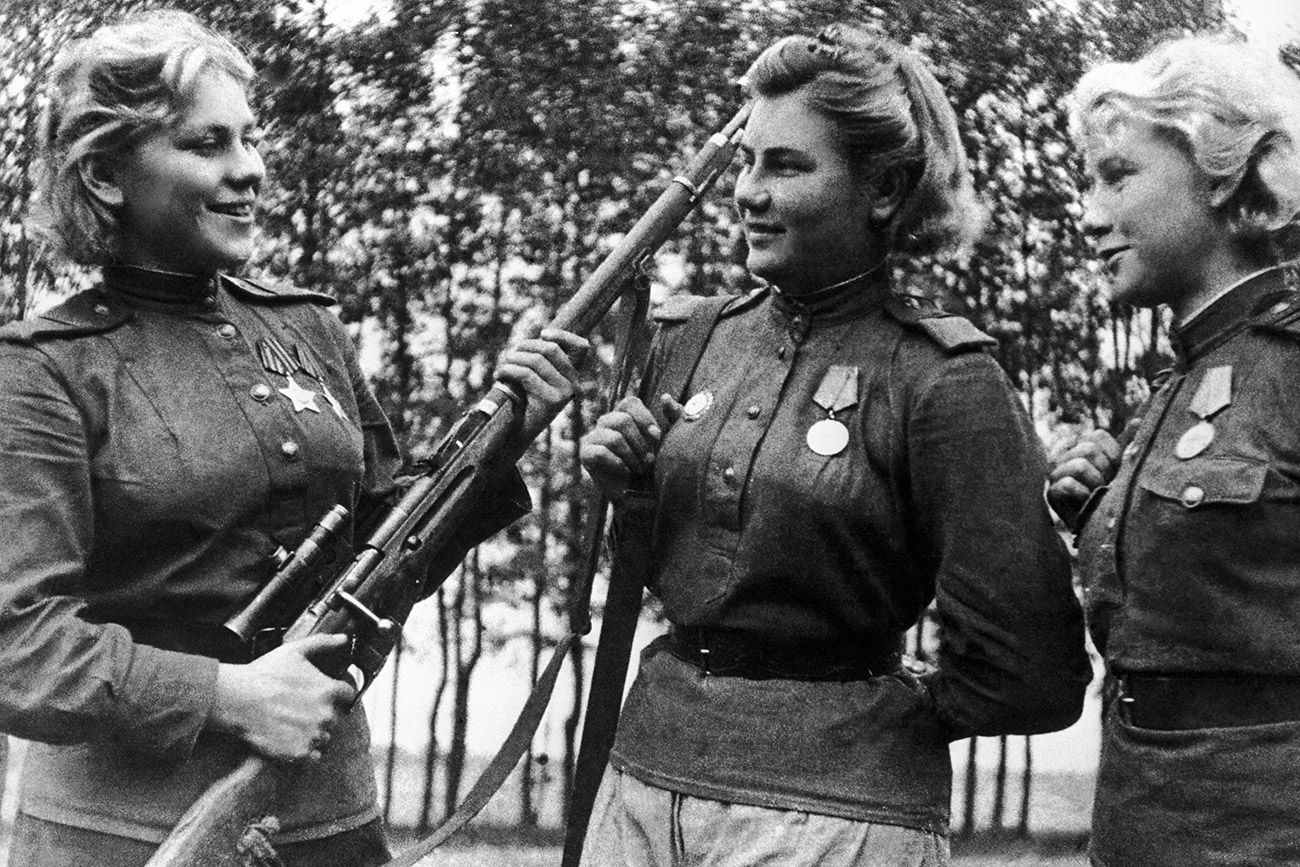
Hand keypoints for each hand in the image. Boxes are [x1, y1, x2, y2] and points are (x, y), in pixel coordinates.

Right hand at [209, 633, 355, 762]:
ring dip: (314, 732)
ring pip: (325, 736)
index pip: (348, 695)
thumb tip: (343, 639)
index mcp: (329, 691)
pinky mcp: (299, 753)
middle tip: (301, 708)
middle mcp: (326, 715)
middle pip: (336, 717)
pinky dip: (306, 751)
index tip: (323, 694)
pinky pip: (314, 756)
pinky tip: (291, 739)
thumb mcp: (295, 650)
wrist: (237, 700)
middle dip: (323, 713)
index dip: (336, 694)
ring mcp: (313, 736)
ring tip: (293, 723)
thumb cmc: (264, 674)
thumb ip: (323, 643)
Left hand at [495, 328, 589, 445]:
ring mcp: (564, 393)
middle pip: (550, 349)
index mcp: (573, 377)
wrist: (516, 434)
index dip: (563, 335)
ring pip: (535, 360)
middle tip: (510, 355)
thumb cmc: (522, 401)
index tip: (542, 334)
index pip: (582, 347)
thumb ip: (541, 359)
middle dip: (525, 346)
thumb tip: (539, 336)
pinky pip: (525, 374)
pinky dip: (507, 370)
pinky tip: (500, 376)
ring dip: (512, 359)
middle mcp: (574, 384)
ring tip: (503, 367)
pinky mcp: (551, 400)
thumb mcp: (536, 377)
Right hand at [579, 395, 663, 499]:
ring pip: (613, 437)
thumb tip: (665, 397)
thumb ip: (673, 416)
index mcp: (625, 414)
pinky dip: (618, 463)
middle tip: (650, 460)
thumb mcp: (670, 439)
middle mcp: (607, 421)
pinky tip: (625, 472)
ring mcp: (594, 436)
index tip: (657, 437)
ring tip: (639, 468)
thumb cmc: (654, 464)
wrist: (640, 495)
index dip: (645, 419)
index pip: (630, 403)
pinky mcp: (586, 454)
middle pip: (622, 420)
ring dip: (631, 456)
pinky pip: (600, 452)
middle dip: (640, 443)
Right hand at [1048, 429, 1120, 526]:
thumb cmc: (1113, 495)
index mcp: (1082, 448)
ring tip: (1096, 493)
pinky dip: (1083, 493)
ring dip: (1094, 482)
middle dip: (1104, 469)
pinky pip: (1069, 484)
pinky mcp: (1051, 493)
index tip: (1114, 470)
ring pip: (1079, 465)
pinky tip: (1085, 501)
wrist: (1104, 529)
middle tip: (1104, 485)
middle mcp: (1066, 457)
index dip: (1112, 454)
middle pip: (1089, 449)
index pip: (1097, 436)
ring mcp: (1056, 474)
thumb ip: (1125, 445)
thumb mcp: (1121, 468)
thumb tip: (1138, 420)